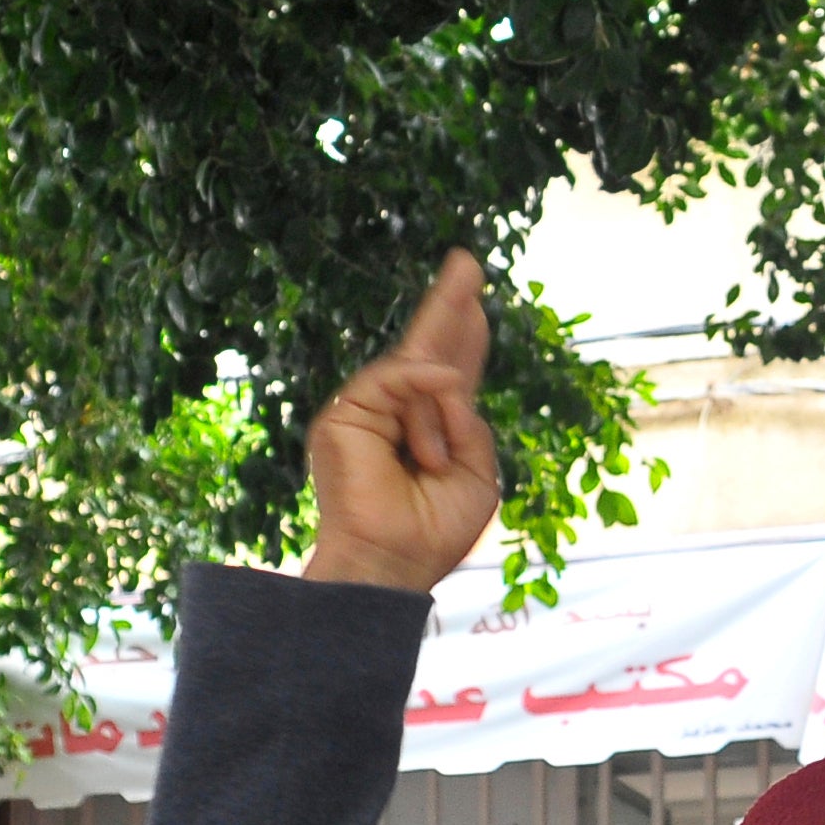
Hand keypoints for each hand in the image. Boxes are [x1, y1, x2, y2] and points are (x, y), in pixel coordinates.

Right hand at [303, 250, 498, 594]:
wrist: (393, 562)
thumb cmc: (434, 532)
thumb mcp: (478, 474)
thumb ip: (472, 424)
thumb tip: (453, 379)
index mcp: (430, 430)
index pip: (450, 373)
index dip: (465, 337)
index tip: (477, 302)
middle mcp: (396, 414)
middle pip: (426, 348)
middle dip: (450, 305)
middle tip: (468, 261)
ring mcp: (367, 411)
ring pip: (419, 372)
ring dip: (440, 417)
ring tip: (433, 466)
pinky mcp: (345, 415)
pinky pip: (397, 379)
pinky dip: (424, 396)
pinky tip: (430, 433)